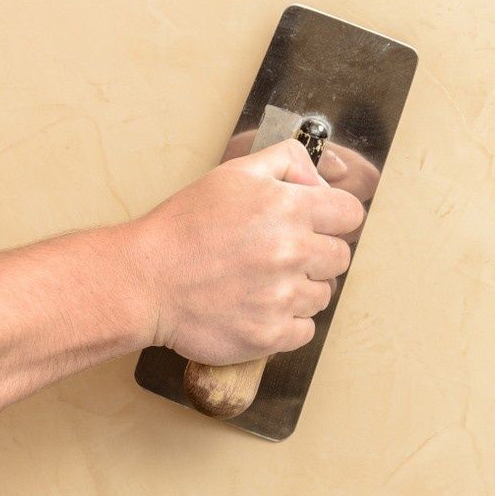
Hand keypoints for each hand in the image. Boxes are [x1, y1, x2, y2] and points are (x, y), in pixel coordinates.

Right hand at [126, 139, 365, 365]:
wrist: (144, 280)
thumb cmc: (185, 227)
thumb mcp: (234, 173)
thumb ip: (286, 161)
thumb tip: (320, 180)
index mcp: (289, 208)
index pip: (350, 214)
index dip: (335, 218)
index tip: (318, 226)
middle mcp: (292, 251)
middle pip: (340, 257)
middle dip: (317, 255)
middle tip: (281, 256)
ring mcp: (282, 296)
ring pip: (323, 295)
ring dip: (300, 290)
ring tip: (261, 282)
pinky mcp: (270, 334)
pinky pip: (305, 330)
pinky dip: (287, 323)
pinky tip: (258, 308)